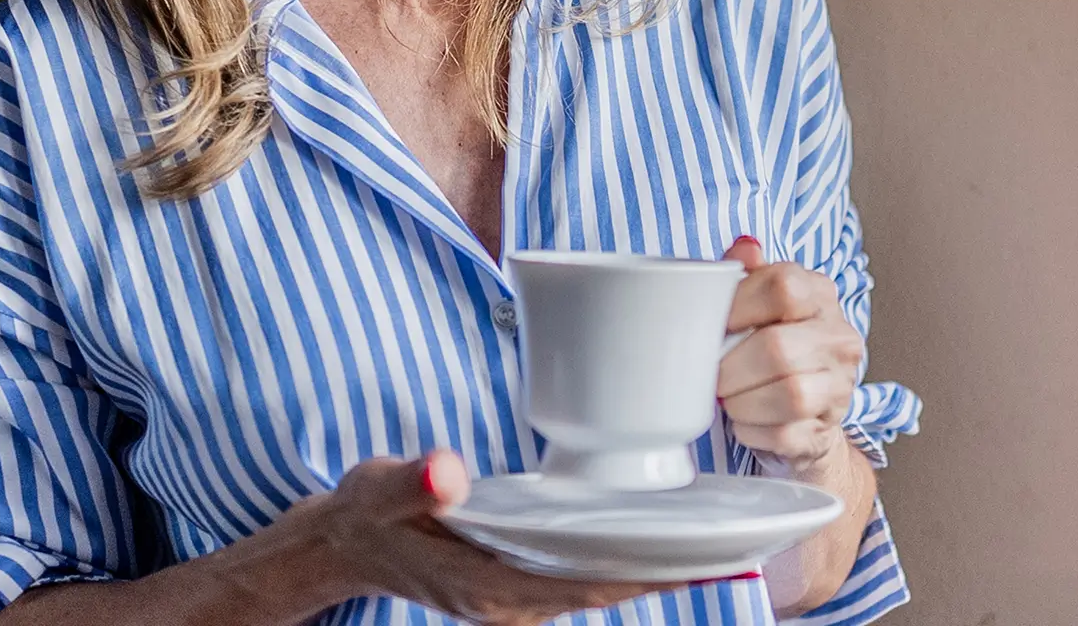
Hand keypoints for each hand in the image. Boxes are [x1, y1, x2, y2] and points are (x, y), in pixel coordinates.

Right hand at [294, 450, 696, 625]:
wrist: (340, 545)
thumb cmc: (364, 515)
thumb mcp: (379, 490)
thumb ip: (412, 481)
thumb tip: (447, 472)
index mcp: (490, 589)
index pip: (588, 585)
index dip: (650, 572)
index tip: (708, 554)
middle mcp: (511, 605)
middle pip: (607, 590)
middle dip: (669, 568)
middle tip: (737, 537)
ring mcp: (515, 599)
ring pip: (599, 586)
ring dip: (651, 565)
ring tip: (713, 534)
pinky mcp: (516, 584)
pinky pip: (583, 577)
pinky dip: (621, 558)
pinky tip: (653, 533)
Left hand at [716, 236, 864, 474]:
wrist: (801, 410)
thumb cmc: (768, 345)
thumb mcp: (754, 302)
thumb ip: (744, 273)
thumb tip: (744, 248)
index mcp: (819, 294)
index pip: (783, 286)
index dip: (737, 307)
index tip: (713, 326)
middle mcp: (838, 336)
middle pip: (777, 348)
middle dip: (730, 367)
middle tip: (711, 372)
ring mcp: (840, 385)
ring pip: (789, 394)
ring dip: (741, 401)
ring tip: (727, 397)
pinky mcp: (826, 429)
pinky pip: (783, 434)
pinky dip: (751, 430)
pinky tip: (743, 420)